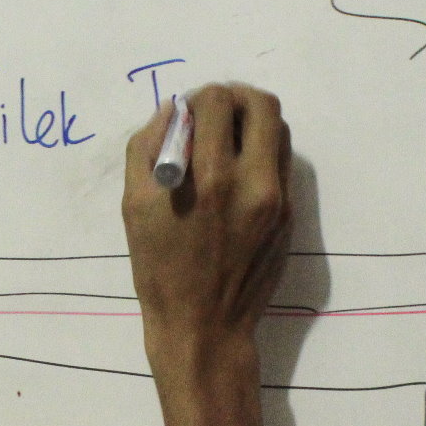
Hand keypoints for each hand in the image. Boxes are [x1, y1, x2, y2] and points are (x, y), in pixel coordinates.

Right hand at [122, 84, 293, 375]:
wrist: (204, 327)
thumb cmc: (159, 269)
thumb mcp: (134, 207)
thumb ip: (148, 148)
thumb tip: (173, 109)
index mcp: (209, 177)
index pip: (218, 100)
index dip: (199, 98)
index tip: (186, 116)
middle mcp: (253, 181)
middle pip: (261, 104)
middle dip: (233, 99)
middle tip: (212, 116)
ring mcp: (279, 198)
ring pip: (279, 129)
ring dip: (251, 124)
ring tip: (225, 145)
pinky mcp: (290, 214)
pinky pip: (281, 163)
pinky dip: (260, 155)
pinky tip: (236, 177)